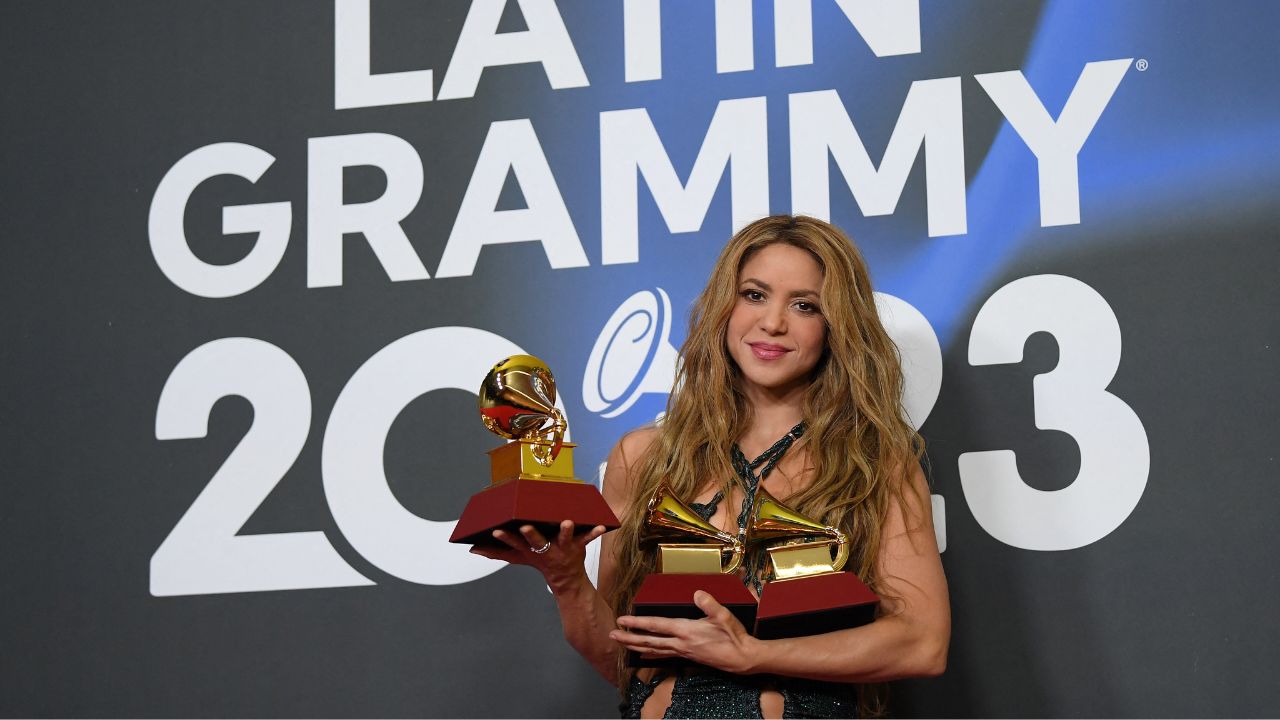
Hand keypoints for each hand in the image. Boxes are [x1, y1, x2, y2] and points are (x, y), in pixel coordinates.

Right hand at [469, 520, 605, 594]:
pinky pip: (587, 538)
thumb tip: (473, 550)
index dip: (505, 538)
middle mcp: (545, 550)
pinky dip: (594, 533)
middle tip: (526, 527)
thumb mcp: (518, 558)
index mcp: (530, 550)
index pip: (514, 544)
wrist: (566, 581)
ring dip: (566, 531)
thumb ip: (496, 553)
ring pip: (564, 539)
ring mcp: (562, 549)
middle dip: (531, 535)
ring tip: (567, 522)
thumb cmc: (541, 562)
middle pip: (537, 542)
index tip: (496, 530)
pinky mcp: (578, 547)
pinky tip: (601, 526)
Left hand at [610, 591, 759, 673]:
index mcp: (686, 631)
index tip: (622, 620)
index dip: (637, 623)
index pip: (656, 626)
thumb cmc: (733, 637)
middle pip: (649, 642)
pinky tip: (644, 655)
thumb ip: (709, 604)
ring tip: (622, 644)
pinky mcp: (688, 656)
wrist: (743, 658)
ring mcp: (683, 652)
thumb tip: (697, 593)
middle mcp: (680, 644)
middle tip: (612, 636)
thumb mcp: (723, 617)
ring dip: (636, 647)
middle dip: (629, 638)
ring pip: (654, 650)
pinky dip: (651, 654)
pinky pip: (664, 655)